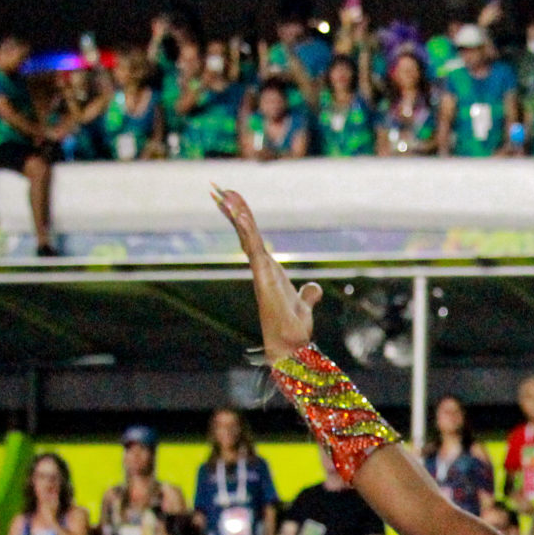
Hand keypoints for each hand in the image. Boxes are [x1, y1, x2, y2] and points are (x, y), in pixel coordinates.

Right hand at [212, 187, 320, 360]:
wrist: (291, 345)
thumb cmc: (294, 329)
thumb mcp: (304, 304)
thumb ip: (308, 295)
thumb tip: (313, 289)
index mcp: (269, 270)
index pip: (254, 240)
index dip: (244, 221)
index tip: (233, 201)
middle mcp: (262, 268)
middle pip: (246, 233)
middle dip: (233, 211)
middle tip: (219, 189)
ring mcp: (261, 271)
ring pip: (247, 236)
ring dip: (236, 214)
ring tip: (223, 193)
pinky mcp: (263, 276)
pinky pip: (254, 247)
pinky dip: (247, 231)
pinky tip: (240, 214)